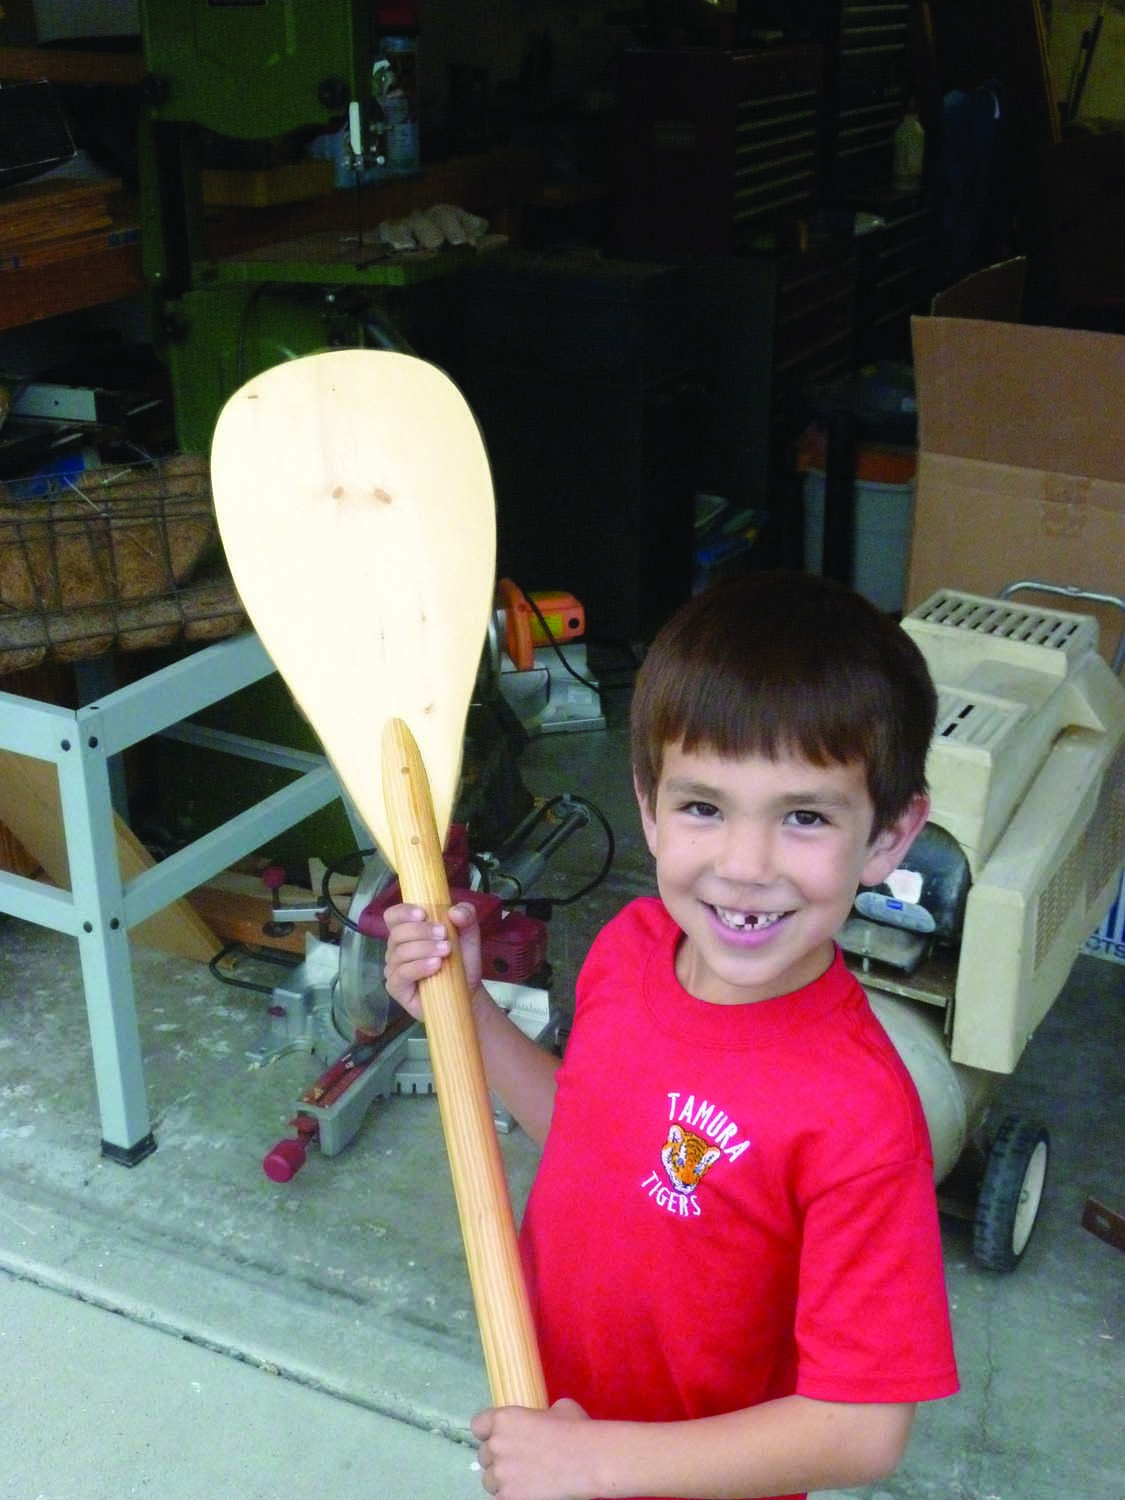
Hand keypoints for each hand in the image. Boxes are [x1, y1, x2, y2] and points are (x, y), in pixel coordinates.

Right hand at [382, 900, 483, 1020]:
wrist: (468, 991)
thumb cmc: (462, 960)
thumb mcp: (469, 933)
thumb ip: (467, 915)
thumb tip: (454, 912)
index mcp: (408, 930)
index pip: (393, 916)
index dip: (404, 912)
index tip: (423, 914)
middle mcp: (396, 948)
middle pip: (397, 933)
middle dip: (422, 931)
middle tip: (444, 934)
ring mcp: (394, 968)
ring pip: (400, 952)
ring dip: (425, 948)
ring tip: (446, 951)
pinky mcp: (396, 987)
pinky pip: (401, 973)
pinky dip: (419, 967)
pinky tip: (436, 965)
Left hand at [471, 1400, 592, 1499]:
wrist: (588, 1460)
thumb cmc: (575, 1429)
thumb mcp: (558, 1408)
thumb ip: (540, 1415)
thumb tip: (544, 1419)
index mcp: (504, 1419)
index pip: (478, 1425)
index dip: (488, 1431)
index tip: (501, 1436)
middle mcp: (496, 1446)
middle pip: (484, 1455)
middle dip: (499, 1458)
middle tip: (519, 1460)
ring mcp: (501, 1475)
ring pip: (489, 1480)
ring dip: (502, 1479)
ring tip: (523, 1479)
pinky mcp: (509, 1498)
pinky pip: (500, 1497)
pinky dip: (512, 1495)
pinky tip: (528, 1491)